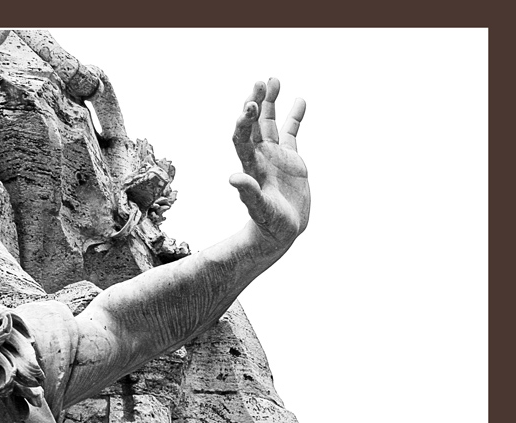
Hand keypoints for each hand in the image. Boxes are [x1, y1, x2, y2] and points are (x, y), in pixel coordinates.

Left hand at [230, 78, 309, 249]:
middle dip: (256, 103)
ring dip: (270, 103)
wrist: (281, 232)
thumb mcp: (260, 209)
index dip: (245, 121)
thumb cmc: (268, 225)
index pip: (243, 138)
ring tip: (273, 79)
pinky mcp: (290, 160)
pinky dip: (294, 117)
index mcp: (252, 167)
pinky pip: (291, 133)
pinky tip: (299, 100)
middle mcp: (260, 157)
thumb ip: (248, 193)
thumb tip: (233, 179)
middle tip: (260, 82)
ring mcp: (275, 157)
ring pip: (271, 124)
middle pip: (255, 125)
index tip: (250, 104)